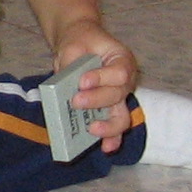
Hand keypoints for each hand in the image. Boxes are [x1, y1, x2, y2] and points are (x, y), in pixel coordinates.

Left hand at [53, 19, 138, 153]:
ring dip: (108, 126)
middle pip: (118, 95)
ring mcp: (118, 98)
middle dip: (97, 101)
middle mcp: (125, 81)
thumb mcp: (73, 46)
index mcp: (121, 59)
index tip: (82, 82)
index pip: (119, 73)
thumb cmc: (80, 43)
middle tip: (76, 101)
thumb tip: (66, 88)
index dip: (102, 79)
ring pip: (120, 116)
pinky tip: (105, 148)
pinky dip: (111, 138)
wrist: (80, 43)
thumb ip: (71, 64)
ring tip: (93, 130)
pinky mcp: (108, 110)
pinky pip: (114, 127)